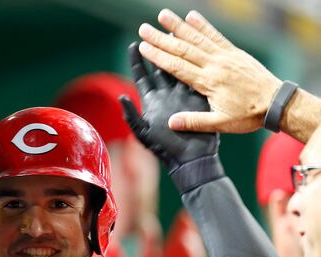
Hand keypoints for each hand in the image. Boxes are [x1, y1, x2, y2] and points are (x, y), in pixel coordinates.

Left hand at [120, 42, 217, 172]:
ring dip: (177, 54)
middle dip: (158, 50)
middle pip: (161, 67)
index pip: (141, 76)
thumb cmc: (164, 149)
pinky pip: (196, 79)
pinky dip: (196, 66)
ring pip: (180, 69)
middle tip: (154, 33)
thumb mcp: (143, 133)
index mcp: (152, 101)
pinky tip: (196, 52)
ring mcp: (183, 95)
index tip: (133, 45)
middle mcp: (167, 95)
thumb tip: (121, 96)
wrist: (190, 159)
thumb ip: (132, 115)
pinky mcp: (199, 99)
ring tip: (174, 36)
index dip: (136, 60)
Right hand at [137, 9, 282, 133]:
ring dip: (178, 26)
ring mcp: (225, 56)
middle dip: (162, 38)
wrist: (275, 103)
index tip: (143, 47)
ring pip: (197, 38)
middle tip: (144, 28)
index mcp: (209, 82)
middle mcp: (215, 65)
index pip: (178, 67)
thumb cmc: (248, 116)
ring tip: (163, 15)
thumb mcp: (221, 124)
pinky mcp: (234, 53)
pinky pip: (215, 36)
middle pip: (183, 49)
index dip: (159, 56)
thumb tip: (171, 122)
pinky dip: (203, 26)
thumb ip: (195, 122)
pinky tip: (191, 16)